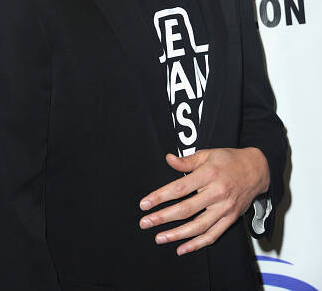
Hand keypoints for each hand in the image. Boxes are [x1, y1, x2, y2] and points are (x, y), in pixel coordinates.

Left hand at [138, 147, 269, 254]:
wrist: (257, 170)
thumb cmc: (229, 160)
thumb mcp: (208, 154)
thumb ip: (187, 161)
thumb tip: (168, 159)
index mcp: (209, 174)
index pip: (180, 188)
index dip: (160, 197)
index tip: (145, 204)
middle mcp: (217, 192)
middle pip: (186, 209)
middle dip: (162, 218)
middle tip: (145, 223)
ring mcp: (225, 208)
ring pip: (198, 226)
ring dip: (176, 234)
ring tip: (159, 238)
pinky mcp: (231, 218)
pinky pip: (213, 235)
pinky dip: (197, 244)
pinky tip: (181, 248)